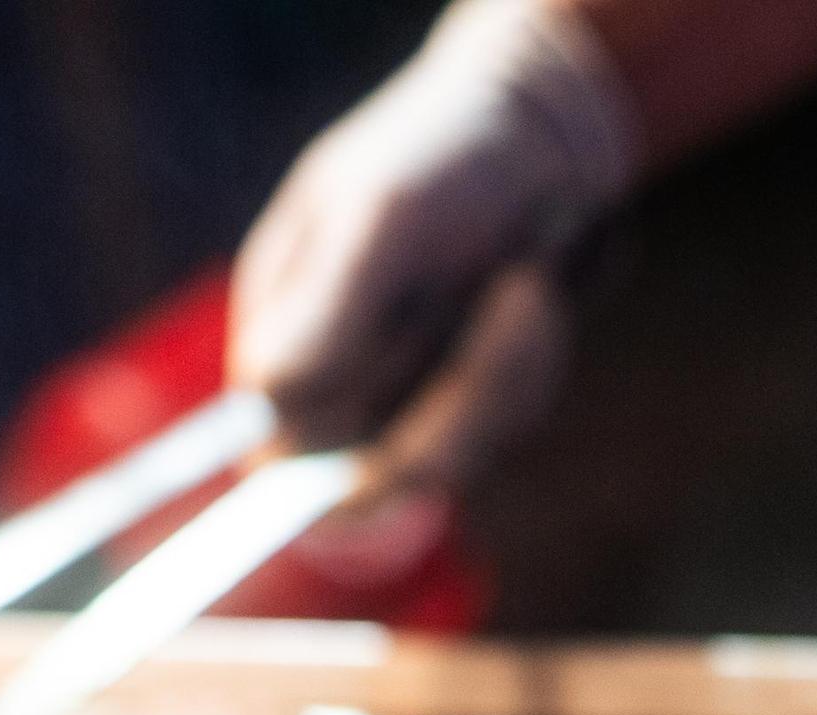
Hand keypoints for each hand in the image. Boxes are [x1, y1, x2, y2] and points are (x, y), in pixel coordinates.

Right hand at [230, 0, 637, 503]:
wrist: (544, 142)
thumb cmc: (446, 155)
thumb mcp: (384, 212)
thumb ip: (328, 306)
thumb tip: (272, 395)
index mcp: (279, 329)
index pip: (277, 446)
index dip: (324, 463)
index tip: (382, 448)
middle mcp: (331, 379)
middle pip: (368, 470)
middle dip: (446, 396)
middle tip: (515, 292)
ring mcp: (399, 402)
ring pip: (441, 460)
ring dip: (498, 376)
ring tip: (528, 279)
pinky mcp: (465, 412)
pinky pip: (495, 431)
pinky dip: (525, 367)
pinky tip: (533, 295)